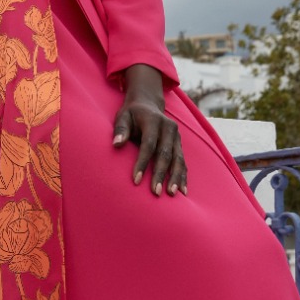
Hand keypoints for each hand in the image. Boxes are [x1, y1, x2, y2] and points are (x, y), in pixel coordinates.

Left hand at [112, 63, 187, 195]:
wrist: (148, 104)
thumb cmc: (131, 115)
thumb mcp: (122, 117)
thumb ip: (120, 130)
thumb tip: (116, 144)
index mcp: (153, 121)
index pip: (148, 145)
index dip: (142, 163)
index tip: (135, 180)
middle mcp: (169, 128)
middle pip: (165, 154)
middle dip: (160, 174)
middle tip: (155, 193)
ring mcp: (177, 137)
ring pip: (178, 159)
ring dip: (175, 178)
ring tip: (172, 194)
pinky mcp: (180, 144)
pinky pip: (183, 162)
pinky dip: (183, 176)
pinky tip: (183, 191)